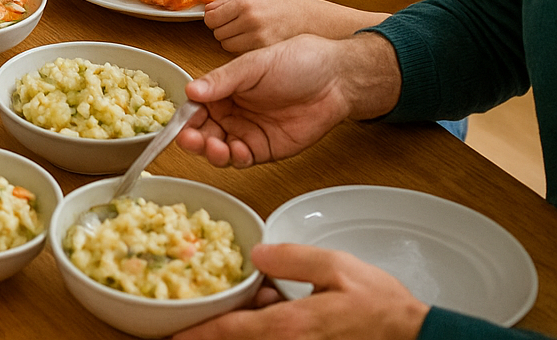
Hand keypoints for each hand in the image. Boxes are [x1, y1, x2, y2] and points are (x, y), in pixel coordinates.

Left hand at [172, 244, 427, 339]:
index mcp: (289, 326)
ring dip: (244, 328)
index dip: (197, 334)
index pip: (230, 333)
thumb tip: (258, 255)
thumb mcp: (336, 267)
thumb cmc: (381, 306)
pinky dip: (266, 328)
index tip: (171, 337)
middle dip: (216, 331)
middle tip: (195, 318)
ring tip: (251, 304)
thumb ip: (291, 258)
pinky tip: (277, 308)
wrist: (416, 336)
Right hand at [173, 34, 378, 167]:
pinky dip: (235, 159)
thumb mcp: (254, 65)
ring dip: (211, 152)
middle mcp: (232, 112)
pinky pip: (243, 159)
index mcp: (223, 89)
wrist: (337, 78)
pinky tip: (235, 152)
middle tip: (192, 141)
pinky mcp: (266, 148)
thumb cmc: (297, 61)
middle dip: (194, 140)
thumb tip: (191, 91)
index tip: (180, 126)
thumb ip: (221, 80)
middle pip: (202, 133)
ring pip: (219, 149)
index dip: (185, 119)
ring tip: (215, 147)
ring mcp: (248, 132)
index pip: (195, 108)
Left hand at [204, 0, 386, 52]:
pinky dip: (245, 54)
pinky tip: (259, 48)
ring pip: (226, 46)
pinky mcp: (264, 55)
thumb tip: (208, 8)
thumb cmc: (292, 8)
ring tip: (253, 37)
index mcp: (246, 1)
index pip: (210, 15)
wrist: (321, 24)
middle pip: (217, 32)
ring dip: (234, 43)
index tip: (223, 18)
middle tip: (243, 27)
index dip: (215, 18)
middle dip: (225, 30)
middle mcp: (250, 19)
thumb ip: (231, 1)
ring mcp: (257, 39)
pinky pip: (241, 57)